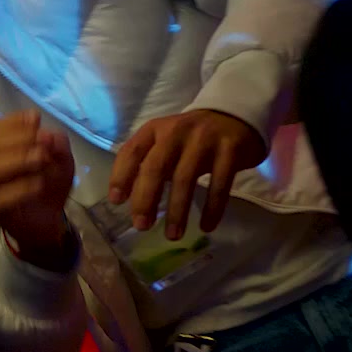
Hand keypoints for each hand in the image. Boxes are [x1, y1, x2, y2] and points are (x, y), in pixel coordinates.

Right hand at [0, 111, 73, 267]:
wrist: (47, 222)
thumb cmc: (48, 185)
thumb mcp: (60, 160)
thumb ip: (57, 144)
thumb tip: (49, 135)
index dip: (15, 122)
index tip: (35, 118)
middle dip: (18, 140)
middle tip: (43, 142)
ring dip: (16, 161)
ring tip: (41, 158)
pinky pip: (0, 200)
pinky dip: (19, 189)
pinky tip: (38, 184)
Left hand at [108, 109, 266, 240]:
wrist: (235, 116)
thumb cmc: (191, 138)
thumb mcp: (165, 142)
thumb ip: (147, 164)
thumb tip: (128, 200)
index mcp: (155, 129)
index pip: (131, 151)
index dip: (121, 176)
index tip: (116, 201)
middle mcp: (177, 132)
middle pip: (155, 167)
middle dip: (146, 199)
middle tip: (142, 226)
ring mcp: (204, 139)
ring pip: (185, 178)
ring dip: (177, 211)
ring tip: (173, 235)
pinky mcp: (230, 149)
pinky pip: (219, 184)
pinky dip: (212, 208)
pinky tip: (206, 227)